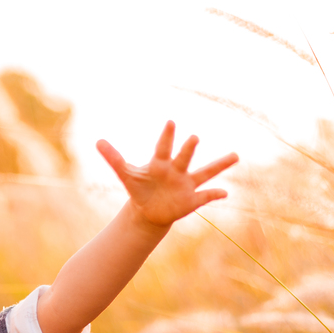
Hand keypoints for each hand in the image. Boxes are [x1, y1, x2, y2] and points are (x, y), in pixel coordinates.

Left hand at [97, 121, 237, 227]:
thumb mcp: (126, 174)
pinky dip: (214, 195)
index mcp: (160, 163)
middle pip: (184, 158)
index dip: (167, 137)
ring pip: (205, 173)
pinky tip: (224, 193)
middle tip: (194, 138)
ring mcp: (186, 184)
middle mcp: (177, 170)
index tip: (170, 123)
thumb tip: (98, 141)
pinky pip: (205, 196)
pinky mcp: (192, 199)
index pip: (163, 148)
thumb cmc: (139, 188)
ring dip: (220, 165)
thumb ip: (114, 158)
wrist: (149, 210)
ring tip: (235, 155)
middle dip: (188, 149)